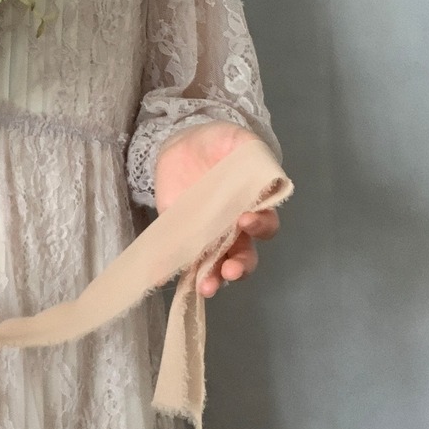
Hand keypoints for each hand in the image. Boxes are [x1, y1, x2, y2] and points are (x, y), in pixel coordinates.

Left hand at [154, 121, 280, 298]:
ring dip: (212, 279)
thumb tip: (267, 173)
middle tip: (229, 271)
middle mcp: (234, 228)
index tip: (245, 220)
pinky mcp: (182, 235)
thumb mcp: (238, 140)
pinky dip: (170, 269)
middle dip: (239, 267)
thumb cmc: (219, 144)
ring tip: (205, 288)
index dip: (260, 227)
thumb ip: (253, 152)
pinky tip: (161, 276)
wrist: (184, 144)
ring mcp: (208, 235)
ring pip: (215, 265)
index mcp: (254, 206)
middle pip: (243, 256)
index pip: (266, 225)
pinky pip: (179, 257)